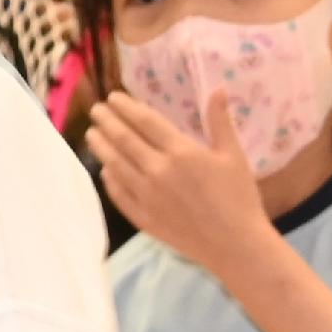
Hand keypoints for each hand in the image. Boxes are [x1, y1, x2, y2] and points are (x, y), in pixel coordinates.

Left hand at [85, 87, 278, 274]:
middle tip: (96, 110)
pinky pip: (117, 193)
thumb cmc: (239, 197)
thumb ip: (219, 121)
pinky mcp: (142, 217)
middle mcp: (157, 170)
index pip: (144, 121)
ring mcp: (146, 195)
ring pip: (114, 164)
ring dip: (101, 147)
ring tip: (92, 134)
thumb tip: (217, 87)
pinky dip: (108, 179)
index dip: (126, 107)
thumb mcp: (234, 155)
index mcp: (181, 152)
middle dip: (107, 122)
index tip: (113, 98)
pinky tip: (104, 170)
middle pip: (124, 139)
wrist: (234, 244)